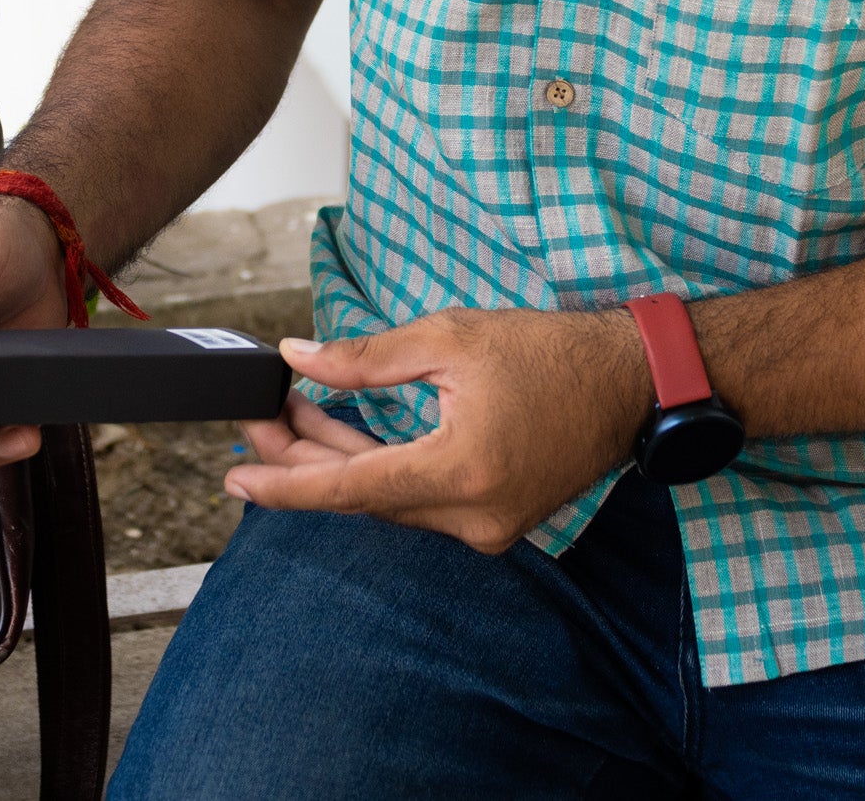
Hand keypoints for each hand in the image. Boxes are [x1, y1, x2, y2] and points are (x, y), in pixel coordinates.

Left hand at [227, 305, 654, 552]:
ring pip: (390, 502)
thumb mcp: (450, 337)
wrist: (630, 380)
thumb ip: (367, 357)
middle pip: (365, 497)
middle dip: (305, 458)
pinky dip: (381, 471)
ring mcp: (488, 527)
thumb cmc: (548, 350)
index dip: (285, 482)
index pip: (350, 488)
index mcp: (460, 470)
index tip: (234, 477)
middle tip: (258, 421)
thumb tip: (299, 359)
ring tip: (292, 416)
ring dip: (340, 462)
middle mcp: (472, 517)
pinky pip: (421, 502)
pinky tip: (347, 438)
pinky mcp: (497, 521)